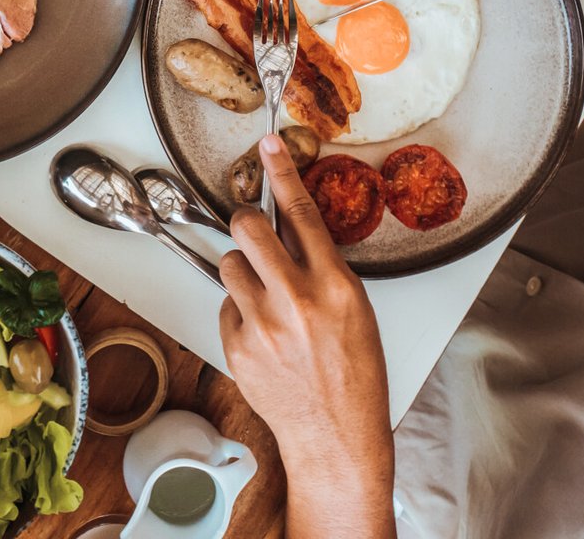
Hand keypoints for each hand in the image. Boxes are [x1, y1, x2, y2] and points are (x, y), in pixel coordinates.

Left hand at [219, 133, 393, 538]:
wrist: (336, 437)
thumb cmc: (356, 375)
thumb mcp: (357, 310)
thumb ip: (324, 267)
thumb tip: (294, 233)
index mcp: (334, 286)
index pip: (301, 213)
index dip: (281, 172)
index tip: (267, 145)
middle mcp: (296, 300)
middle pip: (249, 228)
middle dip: (247, 219)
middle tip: (254, 229)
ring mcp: (263, 325)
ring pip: (230, 263)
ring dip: (243, 269)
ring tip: (265, 294)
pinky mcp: (237, 347)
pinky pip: (226, 304)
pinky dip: (240, 309)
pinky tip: (263, 330)